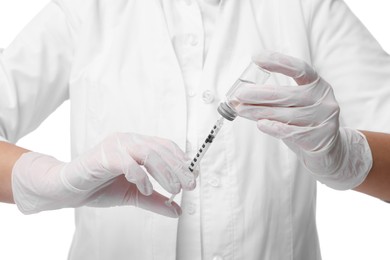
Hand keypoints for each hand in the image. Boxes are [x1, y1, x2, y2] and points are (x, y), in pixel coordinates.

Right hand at [12, 133, 195, 215]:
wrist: (68, 190)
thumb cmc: (99, 186)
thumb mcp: (134, 195)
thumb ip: (155, 200)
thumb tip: (177, 210)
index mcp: (137, 145)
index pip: (166, 146)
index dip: (181, 160)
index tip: (192, 176)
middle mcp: (129, 140)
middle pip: (161, 150)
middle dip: (179, 169)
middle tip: (189, 186)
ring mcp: (116, 146)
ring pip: (149, 153)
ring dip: (165, 172)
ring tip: (173, 189)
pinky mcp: (104, 156)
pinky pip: (128, 162)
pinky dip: (141, 176)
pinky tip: (145, 189)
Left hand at [234, 52, 371, 188]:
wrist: (327, 152)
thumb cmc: (303, 124)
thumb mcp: (294, 106)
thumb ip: (275, 99)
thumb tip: (242, 96)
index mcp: (317, 84)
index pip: (299, 68)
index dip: (278, 61)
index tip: (257, 58)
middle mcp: (323, 99)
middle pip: (287, 94)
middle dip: (259, 94)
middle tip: (239, 94)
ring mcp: (324, 118)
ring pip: (286, 114)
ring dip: (259, 112)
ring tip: (241, 110)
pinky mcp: (320, 138)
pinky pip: (292, 132)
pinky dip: (274, 127)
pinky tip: (260, 124)